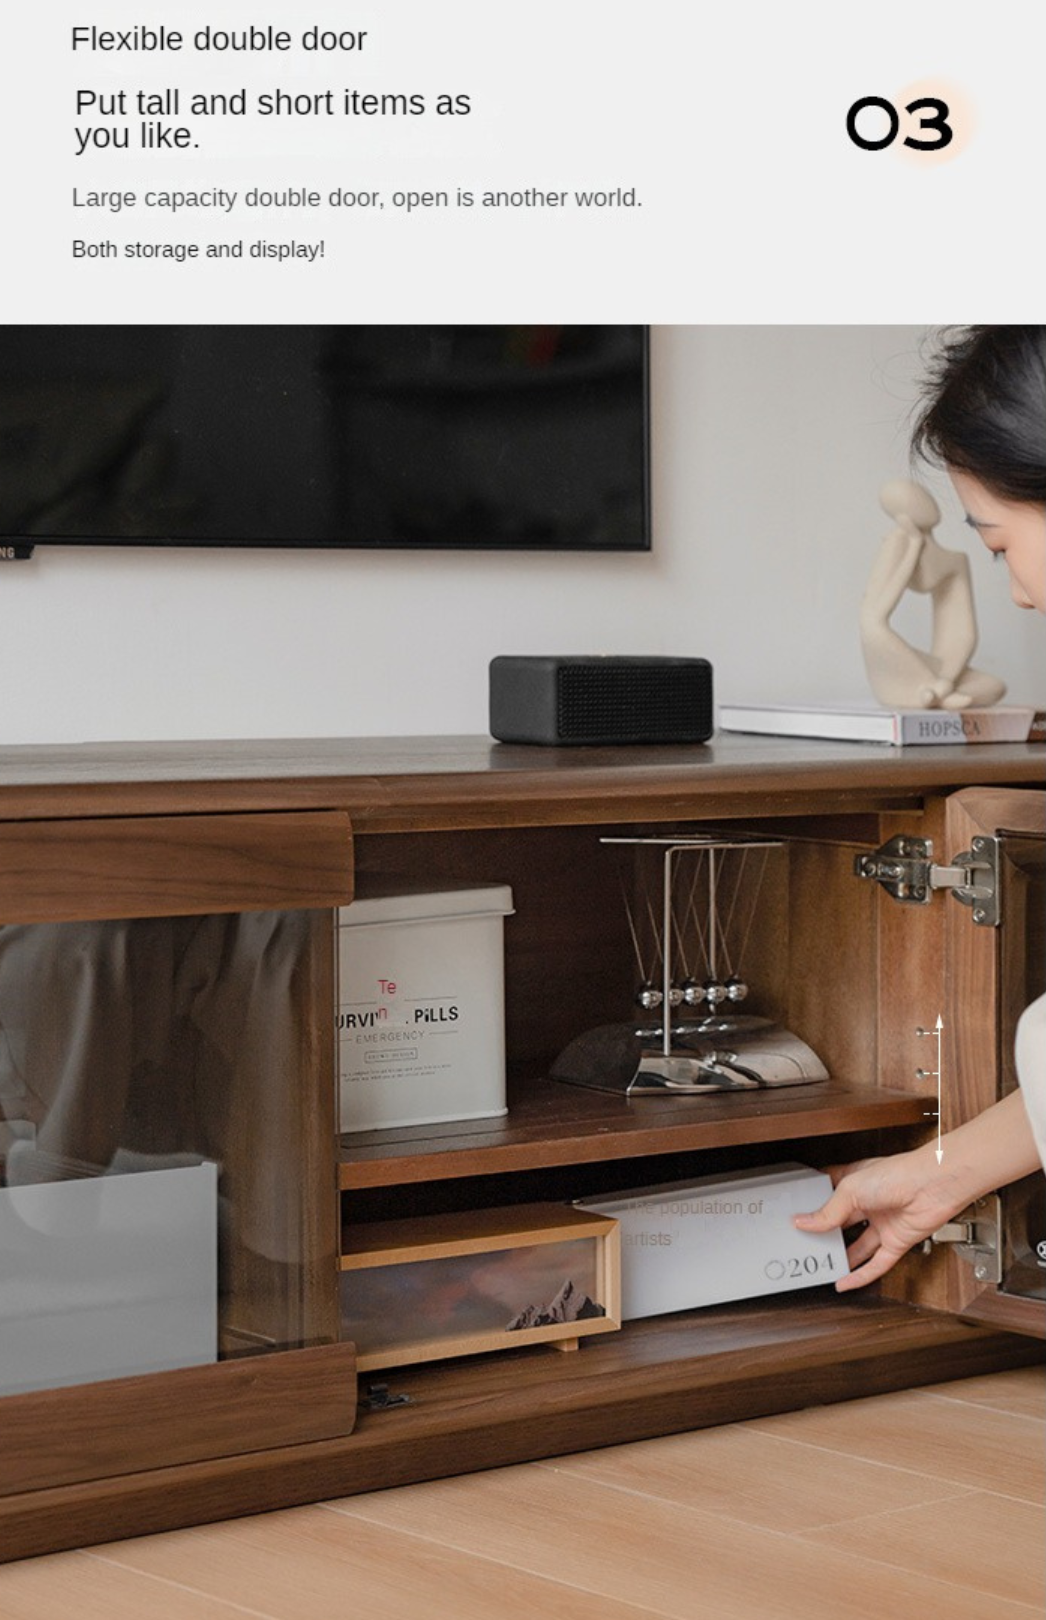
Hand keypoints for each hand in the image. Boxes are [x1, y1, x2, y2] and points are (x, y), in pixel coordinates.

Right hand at [793, 1151, 965, 1290]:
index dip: (814, 1202)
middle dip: (826, 1233)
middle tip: (806, 1244)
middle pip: (842, 1222)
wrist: (934, 1186)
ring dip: (843, 1258)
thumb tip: (805, 1223)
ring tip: (823, 1266)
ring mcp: (883, 1223)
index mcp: (855, 1181)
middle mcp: (869, 1202)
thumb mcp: (851, 1189)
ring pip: (859, 1246)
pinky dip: (861, 1275)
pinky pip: (877, 1264)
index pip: (829, 1192)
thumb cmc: (899, 1174)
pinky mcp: (897, 1242)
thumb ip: (828, 1211)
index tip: (797, 1213)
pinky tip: (845, 1282)